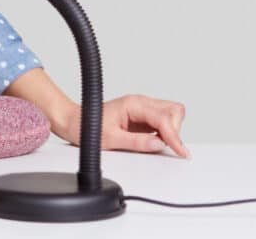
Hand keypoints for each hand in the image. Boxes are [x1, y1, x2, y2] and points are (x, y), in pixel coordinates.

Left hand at [57, 94, 188, 157]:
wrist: (74, 122)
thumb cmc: (86, 127)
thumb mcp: (110, 139)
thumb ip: (136, 142)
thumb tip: (158, 144)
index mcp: (133, 104)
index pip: (163, 118)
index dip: (174, 136)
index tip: (181, 152)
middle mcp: (140, 103)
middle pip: (173, 110)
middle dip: (175, 130)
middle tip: (168, 147)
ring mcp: (142, 109)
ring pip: (171, 114)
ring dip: (172, 130)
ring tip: (160, 144)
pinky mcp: (143, 117)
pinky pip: (163, 121)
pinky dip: (166, 132)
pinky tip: (156, 142)